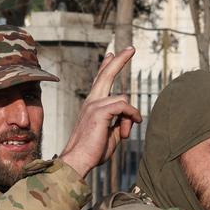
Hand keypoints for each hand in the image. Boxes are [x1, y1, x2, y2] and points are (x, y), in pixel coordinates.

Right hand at [60, 48, 142, 176]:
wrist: (78, 161)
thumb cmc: (93, 151)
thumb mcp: (111, 134)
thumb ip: (120, 123)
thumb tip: (131, 118)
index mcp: (92, 105)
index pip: (100, 81)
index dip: (107, 66)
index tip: (113, 54)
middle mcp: (91, 101)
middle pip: (106, 74)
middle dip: (120, 60)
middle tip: (131, 48)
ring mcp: (93, 105)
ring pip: (123, 99)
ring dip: (130, 117)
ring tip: (125, 133)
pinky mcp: (99, 112)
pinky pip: (123, 107)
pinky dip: (131, 116)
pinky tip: (130, 129)